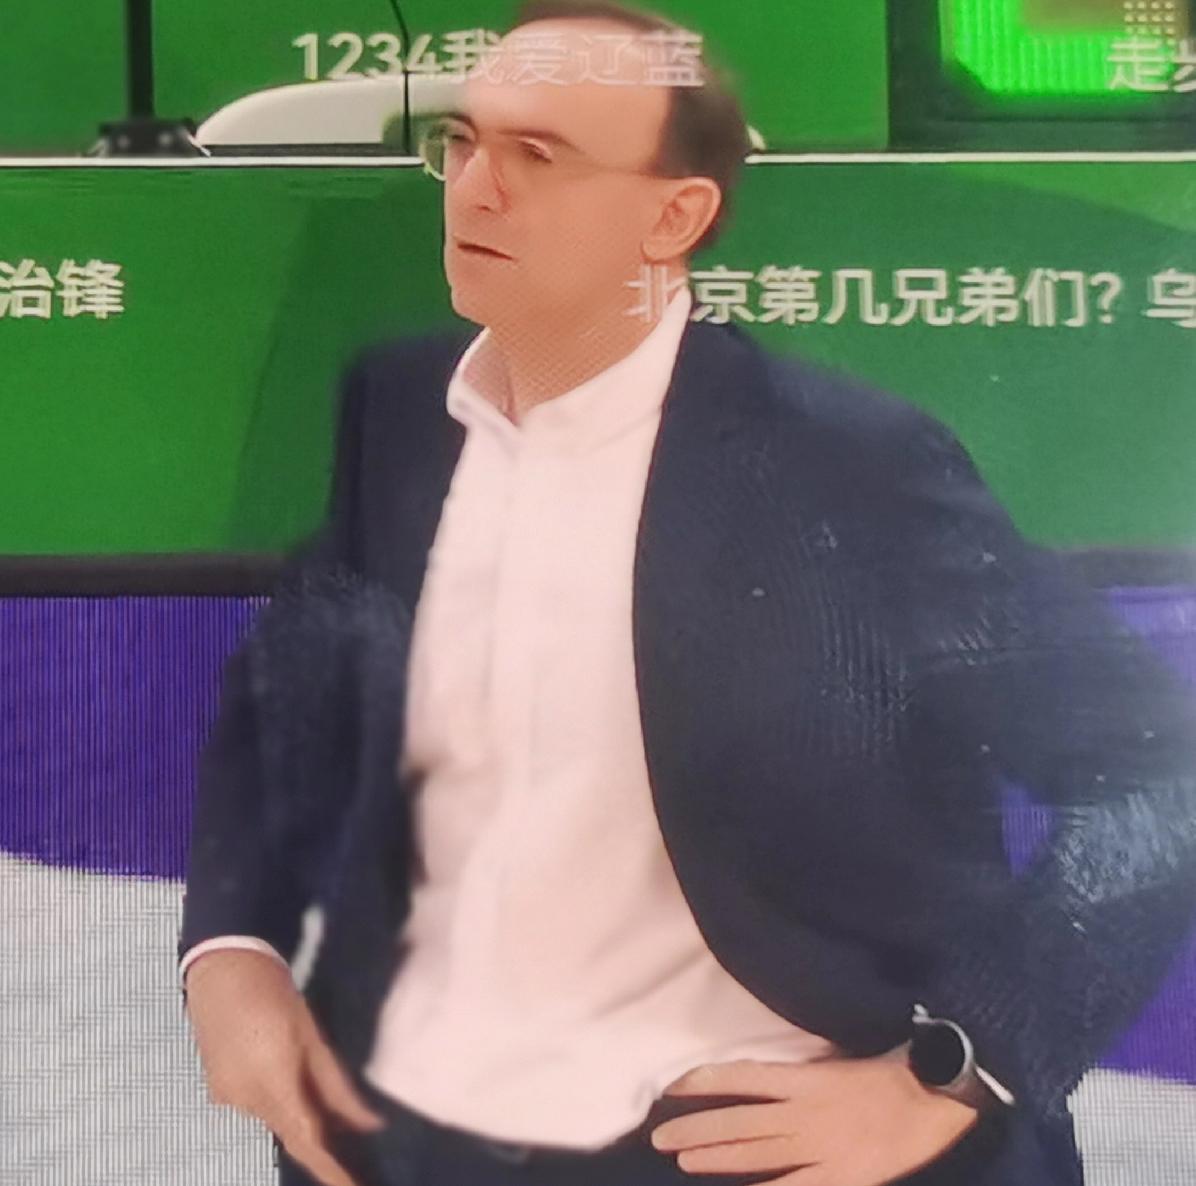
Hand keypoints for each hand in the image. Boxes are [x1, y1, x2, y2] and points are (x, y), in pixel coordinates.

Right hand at [185, 949, 386, 1185]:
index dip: (331, 1172)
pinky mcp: (217, 1088)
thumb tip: (367, 1123)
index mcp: (273, 1083)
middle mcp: (245, 1099)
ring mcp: (226, 1096)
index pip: (306, 1141)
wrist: (221, 966)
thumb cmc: (274, 993)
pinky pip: (255, 1104)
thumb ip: (336, 1085)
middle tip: (351, 1150)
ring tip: (316, 1089)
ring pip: (272, 1118)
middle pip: (289, 1131)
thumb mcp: (311, 1035)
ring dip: (296, 1112)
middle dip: (318, 1141)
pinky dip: (276, 1098)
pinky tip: (285, 1070)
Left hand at [650, 1053, 980, 1185]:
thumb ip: (799, 1077)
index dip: (705, 1081)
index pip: (742, 1077)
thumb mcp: (838, 1063)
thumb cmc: (890, 1073)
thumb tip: (763, 1081)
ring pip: (756, 1154)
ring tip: (682, 1158)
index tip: (674, 1085)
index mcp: (805, 1078)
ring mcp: (820, 1146)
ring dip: (716, 1157)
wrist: (936, 1098)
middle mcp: (804, 1111)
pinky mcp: (840, 1176)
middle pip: (738, 1121)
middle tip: (659, 1135)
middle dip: (696, 1128)